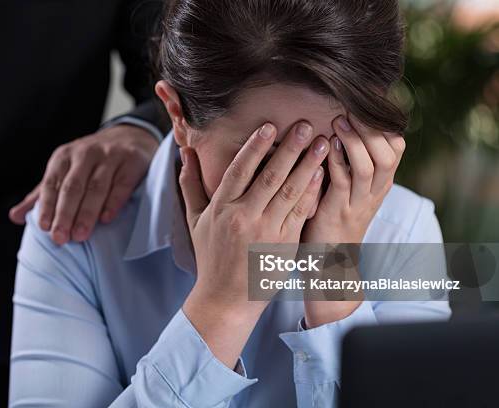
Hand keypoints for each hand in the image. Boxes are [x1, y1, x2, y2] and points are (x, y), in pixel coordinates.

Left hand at [9, 125, 157, 244]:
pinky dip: (113, 202)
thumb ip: (42, 195)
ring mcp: (110, 156)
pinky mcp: (132, 162)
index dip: (47, 206)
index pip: (52, 183)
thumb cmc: (92, 162)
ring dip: (86, 213)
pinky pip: (121, 184)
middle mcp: (86, 153)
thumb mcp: (64, 172)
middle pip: (73, 187)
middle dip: (65, 214)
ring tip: (80, 235)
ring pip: (96, 187)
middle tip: (60, 238)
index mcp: (64, 156)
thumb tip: (15, 217)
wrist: (130, 138)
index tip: (44, 228)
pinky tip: (106, 219)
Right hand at [180, 122, 328, 367]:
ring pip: (290, 192)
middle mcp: (244, 218)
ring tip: (322, 144)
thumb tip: (185, 153)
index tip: (269, 126)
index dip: (255, 147)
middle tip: (305, 125)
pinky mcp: (285, 245)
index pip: (239, 170)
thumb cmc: (211, 256)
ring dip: (308, 165)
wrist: (227, 298)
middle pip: (270, 176)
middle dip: (289, 148)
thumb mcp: (195, 220)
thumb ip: (191, 184)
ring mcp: (267, 232)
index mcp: (221, 209)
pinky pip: (301, 214)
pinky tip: (322, 175)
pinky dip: (312, 192)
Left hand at [303, 115, 405, 243]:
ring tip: (339, 121)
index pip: (396, 148)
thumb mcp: (351, 187)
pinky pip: (342, 183)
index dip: (382, 126)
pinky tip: (327, 146)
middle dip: (370, 128)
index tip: (364, 106)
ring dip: (353, 141)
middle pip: (387, 154)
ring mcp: (358, 203)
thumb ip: (352, 161)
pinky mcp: (337, 212)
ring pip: (368, 167)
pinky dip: (336, 161)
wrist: (330, 258)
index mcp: (381, 183)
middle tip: (350, 109)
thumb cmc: (335, 214)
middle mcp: (375, 192)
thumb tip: (344, 123)